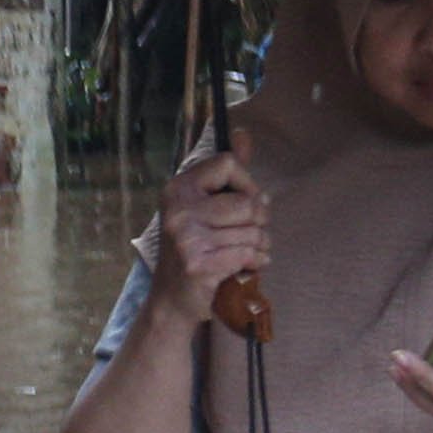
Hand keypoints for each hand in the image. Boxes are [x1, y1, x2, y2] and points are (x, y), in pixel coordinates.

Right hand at [148, 141, 266, 332]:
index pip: (228, 163)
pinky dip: (256, 262)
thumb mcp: (203, 206)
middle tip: (249, 234)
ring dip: (260, 246)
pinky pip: (248, 253)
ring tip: (248, 253)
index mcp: (178, 188)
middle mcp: (178, 209)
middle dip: (259, 222)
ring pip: (253, 231)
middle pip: (248, 201)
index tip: (244, 203)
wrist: (172, 300)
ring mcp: (186, 237)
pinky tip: (247, 267)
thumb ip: (226, 172)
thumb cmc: (194, 249)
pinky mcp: (199, 263)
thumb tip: (242, 133)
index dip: (247, 184)